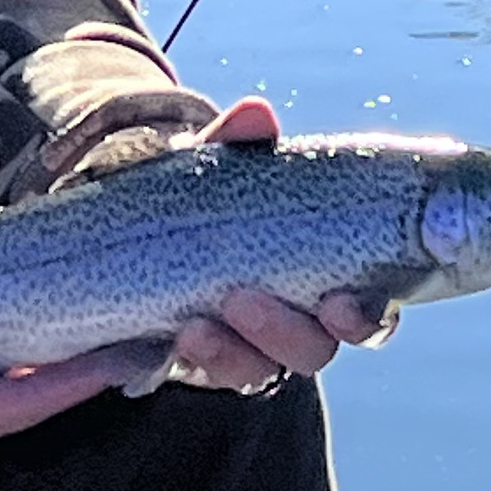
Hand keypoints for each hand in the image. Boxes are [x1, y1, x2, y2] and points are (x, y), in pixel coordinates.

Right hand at [0, 246, 140, 478]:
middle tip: (146, 305)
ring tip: (110, 278)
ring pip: (11, 346)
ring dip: (55, 315)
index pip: (25, 400)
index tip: (134, 340)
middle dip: (83, 343)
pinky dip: (8, 292)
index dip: (79, 373)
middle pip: (30, 376)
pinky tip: (34, 257)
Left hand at [159, 96, 385, 392]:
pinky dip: (198, 359)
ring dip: (233, 351)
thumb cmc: (199, 198)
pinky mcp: (203, 365)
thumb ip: (236, 144)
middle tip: (244, 300)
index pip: (365, 309)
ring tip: (196, 325)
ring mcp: (248, 349)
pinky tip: (176, 339)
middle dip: (286, 332)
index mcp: (321, 274)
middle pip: (314, 348)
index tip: (339, 303)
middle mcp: (295, 322)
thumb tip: (257, 114)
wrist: (125, 232)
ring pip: (261, 370)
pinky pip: (211, 376)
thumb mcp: (212, 167)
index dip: (363, 316)